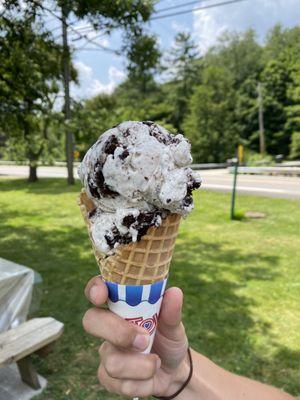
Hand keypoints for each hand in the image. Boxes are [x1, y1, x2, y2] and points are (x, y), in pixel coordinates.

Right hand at [82, 276, 188, 397]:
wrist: (174, 370)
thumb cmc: (168, 338)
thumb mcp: (174, 324)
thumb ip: (171, 310)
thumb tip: (174, 292)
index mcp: (120, 306)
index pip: (98, 290)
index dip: (94, 289)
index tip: (101, 295)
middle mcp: (108, 325)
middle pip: (91, 321)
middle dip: (118, 332)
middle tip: (144, 340)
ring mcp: (106, 351)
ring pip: (111, 361)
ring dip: (141, 366)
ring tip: (156, 361)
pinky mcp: (108, 377)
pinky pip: (119, 384)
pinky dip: (142, 382)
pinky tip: (151, 377)